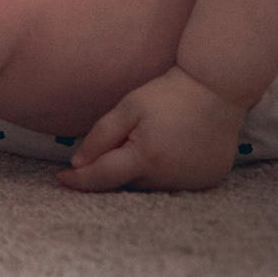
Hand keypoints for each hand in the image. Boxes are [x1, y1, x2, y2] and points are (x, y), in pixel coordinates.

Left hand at [57, 66, 241, 192]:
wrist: (217, 89)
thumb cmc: (169, 94)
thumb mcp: (128, 108)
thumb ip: (101, 136)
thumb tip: (77, 163)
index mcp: (146, 158)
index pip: (103, 177)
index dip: (79, 181)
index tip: (60, 179)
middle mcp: (170, 178)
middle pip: (127, 183)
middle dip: (111, 172)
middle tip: (110, 147)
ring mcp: (192, 183)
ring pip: (150, 187)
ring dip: (138, 174)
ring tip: (145, 144)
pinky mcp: (208, 180)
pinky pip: (175, 184)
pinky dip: (163, 175)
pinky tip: (167, 153)